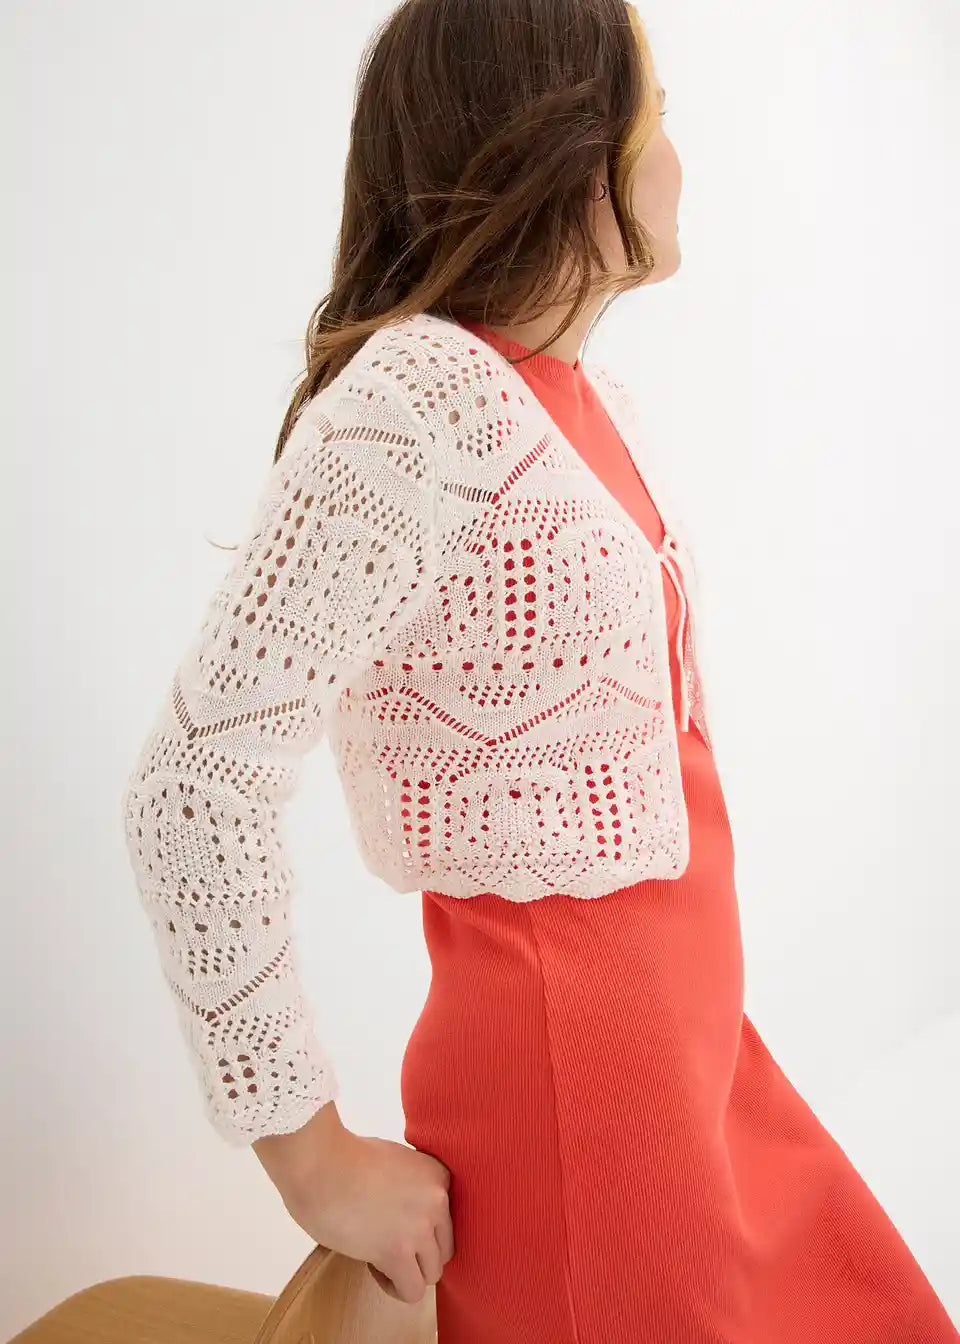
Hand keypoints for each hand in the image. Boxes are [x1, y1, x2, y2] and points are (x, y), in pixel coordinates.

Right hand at [253, 1100, 454, 1304]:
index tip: (395, 1222)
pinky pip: (412, 1291)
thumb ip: (412, 1185)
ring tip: (380, 1256)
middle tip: (387, 1242)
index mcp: (437, 1174)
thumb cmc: (344, 1157)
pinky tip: (374, 1267)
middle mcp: (437, 1201)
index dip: (421, 1227)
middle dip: (418, 1252)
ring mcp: (420, 1227)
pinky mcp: (397, 1252)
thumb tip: (409, 1214)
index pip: (446, 1219)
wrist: (319, 1165)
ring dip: (408, 1271)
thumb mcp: (393, 1160)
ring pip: (433, 1272)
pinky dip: (395, 1287)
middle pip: (444, 1248)